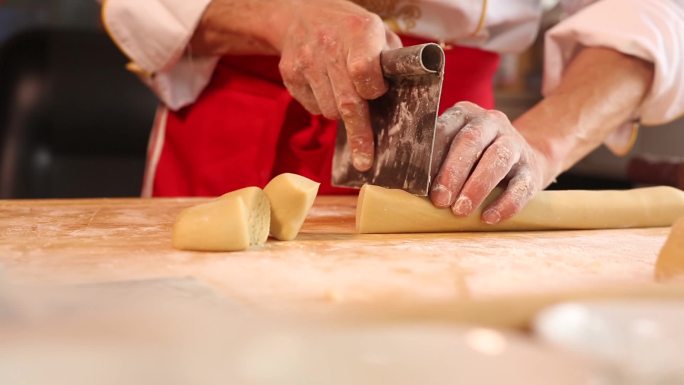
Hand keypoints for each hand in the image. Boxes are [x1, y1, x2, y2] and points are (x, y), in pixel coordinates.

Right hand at [273, 0, 401, 170]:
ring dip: (341, 113)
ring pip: (329, 110)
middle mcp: (329, 46)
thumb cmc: (349, 28)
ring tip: (344, 93)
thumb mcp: (378, 32)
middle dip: (359, 134)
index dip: (373, 90)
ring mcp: (306, 62)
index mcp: (358, 32)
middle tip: (365, 160)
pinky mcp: (290, 75)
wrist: (299, 14)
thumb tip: (407, 98)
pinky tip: (325, 86)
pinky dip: (323, 106)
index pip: (364, 72)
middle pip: (346, 103)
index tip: (378, 94)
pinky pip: (312, 107)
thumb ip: (393, 62)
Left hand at [429, 102, 551, 223]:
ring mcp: (515, 143)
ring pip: (498, 158)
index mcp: (465, 114)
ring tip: (460, 211)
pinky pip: (521, 185)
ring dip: (477, 186)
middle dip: (453, 171)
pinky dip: (505, 203)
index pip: (446, 129)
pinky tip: (488, 217)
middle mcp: (491, 122)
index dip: (431, 156)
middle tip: (439, 200)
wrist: (523, 161)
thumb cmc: (475, 157)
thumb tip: (409, 184)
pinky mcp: (531, 168)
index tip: (418, 182)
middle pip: (471, 140)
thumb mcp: (453, 149)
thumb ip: (434, 159)